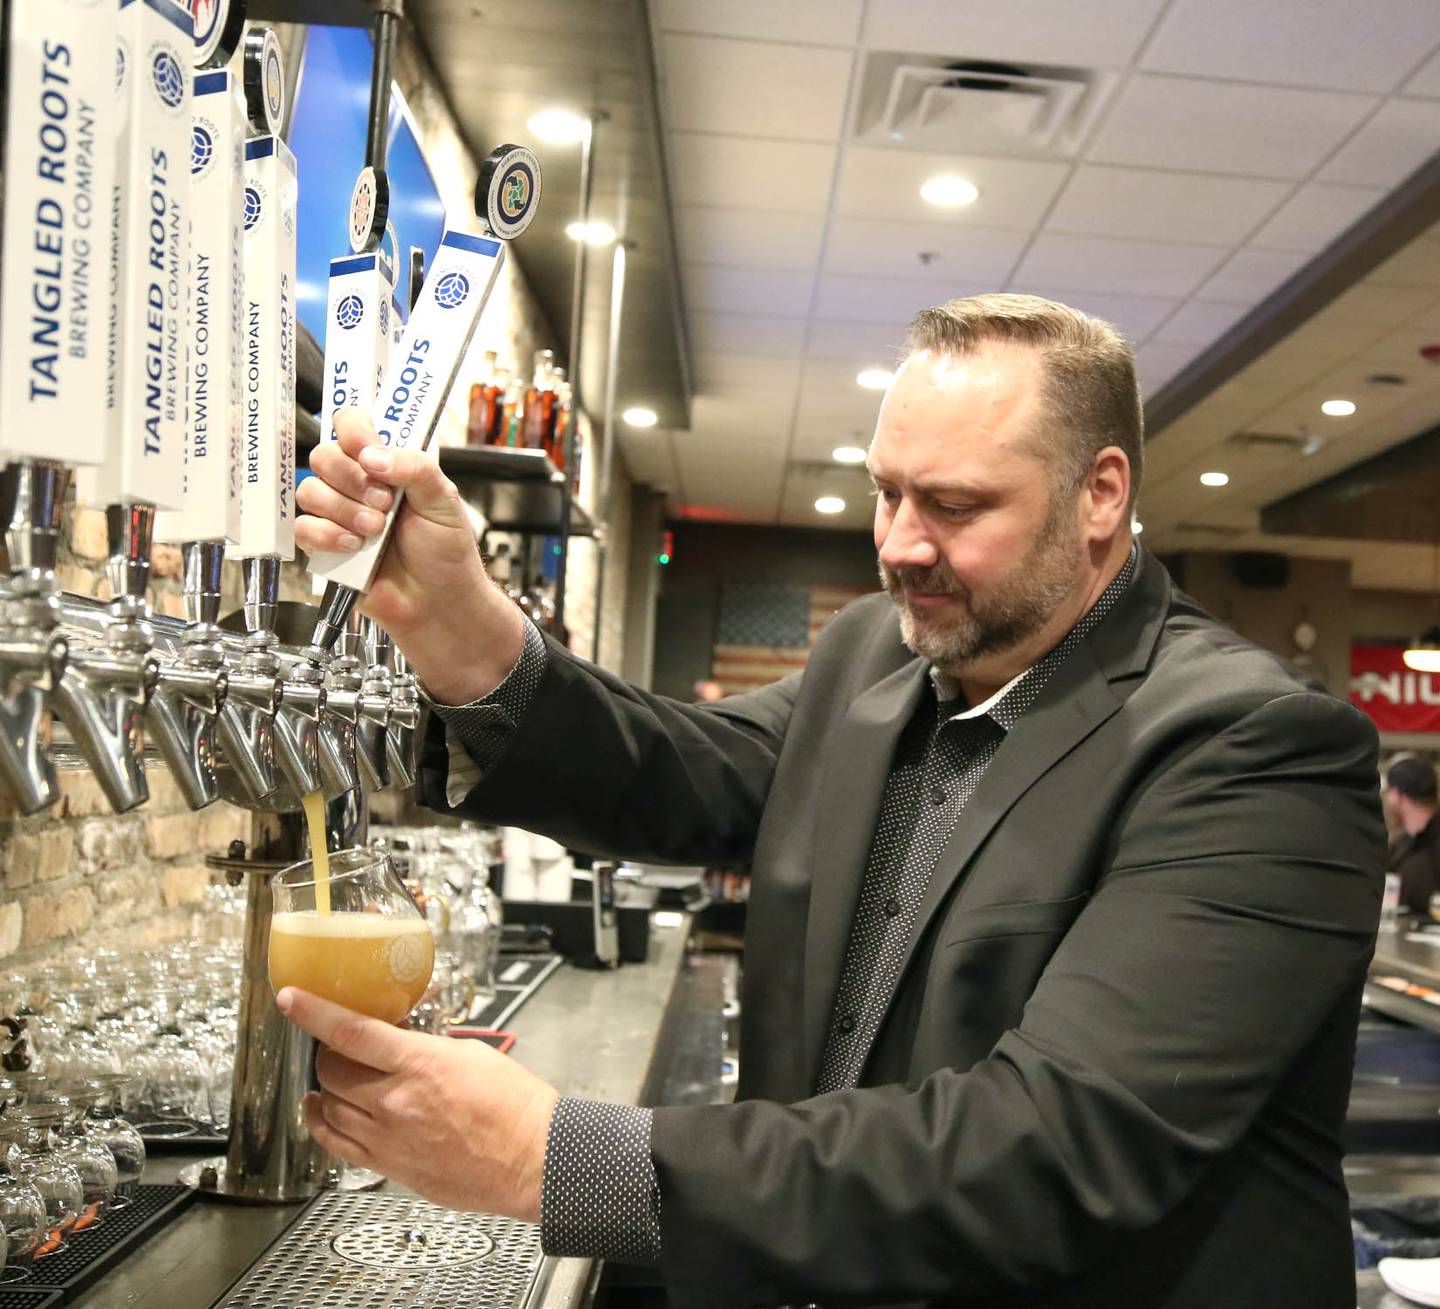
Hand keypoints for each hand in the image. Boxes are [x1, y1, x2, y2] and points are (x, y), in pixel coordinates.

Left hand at [277, 986, 557, 1221]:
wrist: (533, 1158)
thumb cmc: (514, 1107)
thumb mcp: (472, 1053)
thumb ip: (427, 1048)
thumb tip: (402, 1044)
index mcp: (421, 1064)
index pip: (350, 1032)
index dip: (313, 1012)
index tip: (292, 998)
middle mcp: (396, 1101)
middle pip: (332, 1070)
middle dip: (331, 1052)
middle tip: (343, 1046)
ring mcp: (389, 1138)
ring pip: (329, 1106)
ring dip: (327, 1086)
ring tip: (334, 1077)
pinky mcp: (390, 1167)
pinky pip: (337, 1145)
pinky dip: (321, 1124)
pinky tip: (320, 1111)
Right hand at [295, 407, 523, 702]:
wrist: (439, 601)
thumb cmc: (446, 551)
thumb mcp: (443, 499)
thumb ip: (414, 467)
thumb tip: (372, 455)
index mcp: (386, 464)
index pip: (351, 425)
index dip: (353, 431)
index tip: (369, 452)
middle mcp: (357, 484)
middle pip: (323, 455)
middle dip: (352, 478)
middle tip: (386, 503)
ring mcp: (337, 514)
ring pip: (309, 491)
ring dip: (344, 510)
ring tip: (375, 530)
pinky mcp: (324, 546)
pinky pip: (303, 528)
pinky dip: (328, 536)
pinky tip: (355, 548)